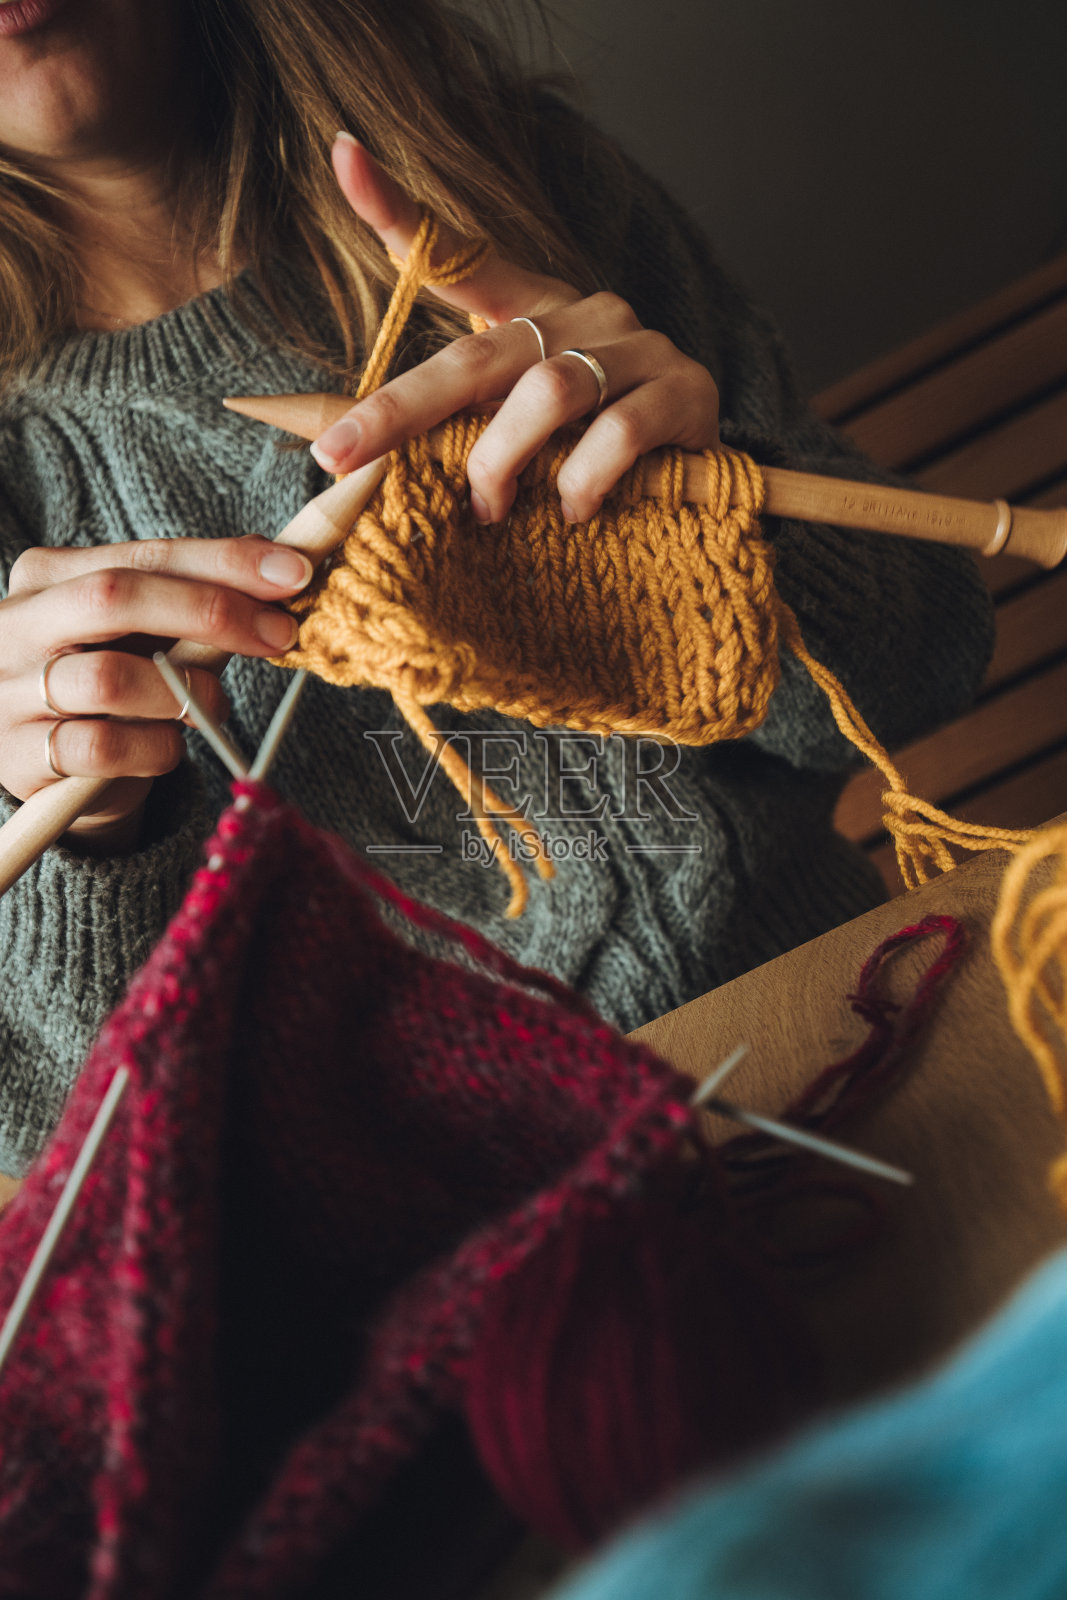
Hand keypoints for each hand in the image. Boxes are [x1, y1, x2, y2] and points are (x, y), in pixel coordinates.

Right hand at [0, 537, 310, 846]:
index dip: (224, 562)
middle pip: (117, 597)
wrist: (47, 770)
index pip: (144, 554)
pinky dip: (155, 748)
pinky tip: (169, 747)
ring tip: (216, 708)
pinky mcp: (18, 756)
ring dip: (186, 694)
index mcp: (47, 576)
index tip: (294, 573)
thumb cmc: (109, 686)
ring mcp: (9, 691)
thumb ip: (195, 598)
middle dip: (212, 611)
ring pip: (110, 679)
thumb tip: (278, 564)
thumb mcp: (142, 634)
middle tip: (279, 635)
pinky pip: (102, 748)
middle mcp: (17, 624)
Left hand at [310, 134, 719, 525]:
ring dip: (502, 458)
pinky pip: (620, 433)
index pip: (459, 256)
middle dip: (401, 409)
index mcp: (532, 312)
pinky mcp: (685, 393)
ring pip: (549, 391)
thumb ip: (437, 426)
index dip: (400, 209)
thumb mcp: (507, 431)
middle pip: (478, 355)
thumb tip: (328, 442)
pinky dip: (582, 479)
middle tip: (342, 454)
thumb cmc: (586, 451)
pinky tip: (571, 512)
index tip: (345, 156)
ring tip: (488, 509)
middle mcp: (584, 314)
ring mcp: (639, 349)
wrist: (698, 473)